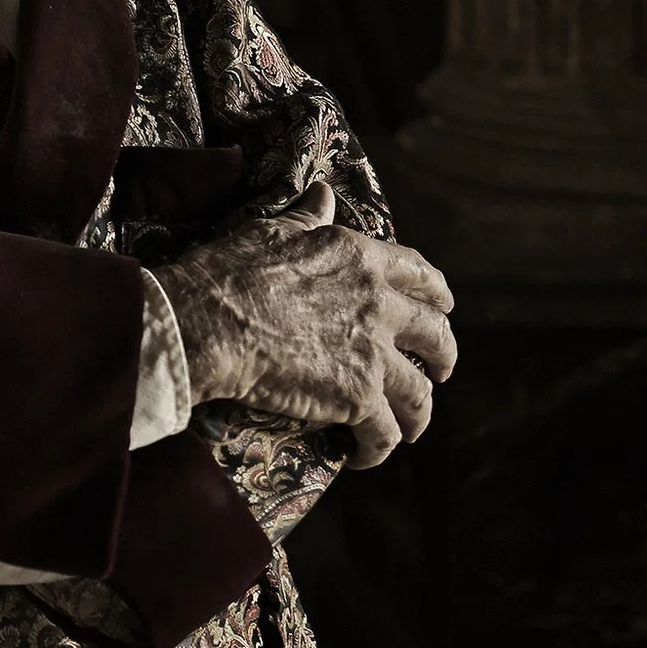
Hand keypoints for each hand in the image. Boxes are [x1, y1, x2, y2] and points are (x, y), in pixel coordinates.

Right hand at [151, 182, 456, 467]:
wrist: (204, 323)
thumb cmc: (226, 273)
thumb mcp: (270, 232)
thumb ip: (306, 217)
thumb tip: (323, 192)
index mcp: (360, 258)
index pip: (422, 275)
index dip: (438, 295)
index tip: (442, 306)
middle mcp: (379, 303)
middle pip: (437, 335)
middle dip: (443, 356)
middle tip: (437, 370)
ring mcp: (373, 353)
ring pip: (420, 393)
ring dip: (418, 414)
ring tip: (407, 427)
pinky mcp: (358, 397)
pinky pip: (385, 433)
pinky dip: (378, 449)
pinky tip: (363, 455)